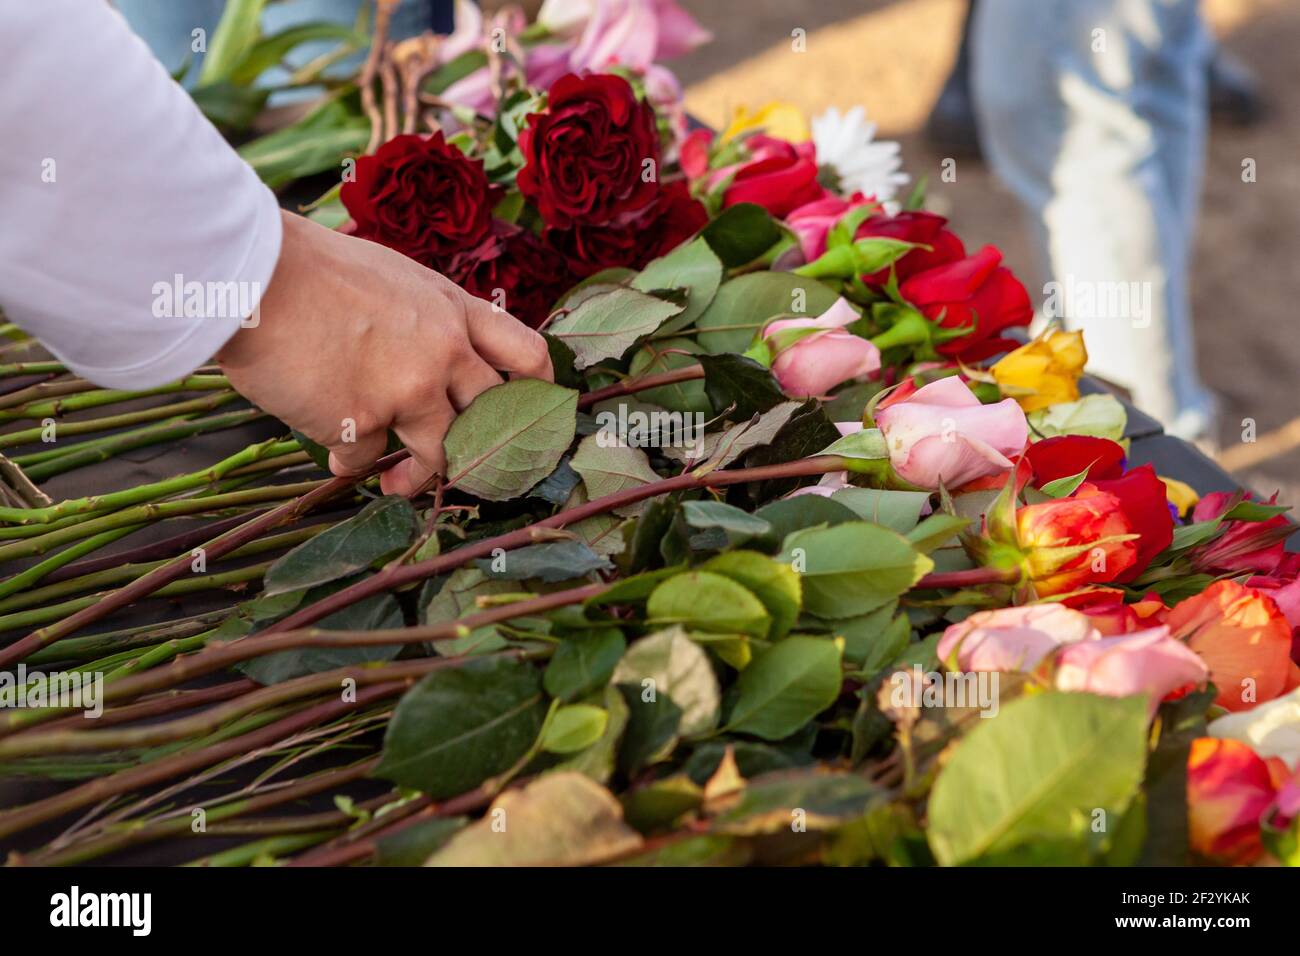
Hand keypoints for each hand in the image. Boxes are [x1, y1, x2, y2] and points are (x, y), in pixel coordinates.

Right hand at [217, 211, 552, 495]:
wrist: (253, 275)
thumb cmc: (309, 270)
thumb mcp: (393, 279)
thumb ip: (424, 320)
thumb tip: (436, 366)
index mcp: (453, 310)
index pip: (527, 355)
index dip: (537, 393)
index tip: (531, 417)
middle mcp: (444, 351)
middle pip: (492, 418)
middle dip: (482, 449)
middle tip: (467, 466)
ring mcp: (409, 389)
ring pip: (440, 454)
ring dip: (418, 476)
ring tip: (398, 482)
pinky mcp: (366, 422)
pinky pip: (368, 461)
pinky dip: (351, 462)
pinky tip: (334, 451)